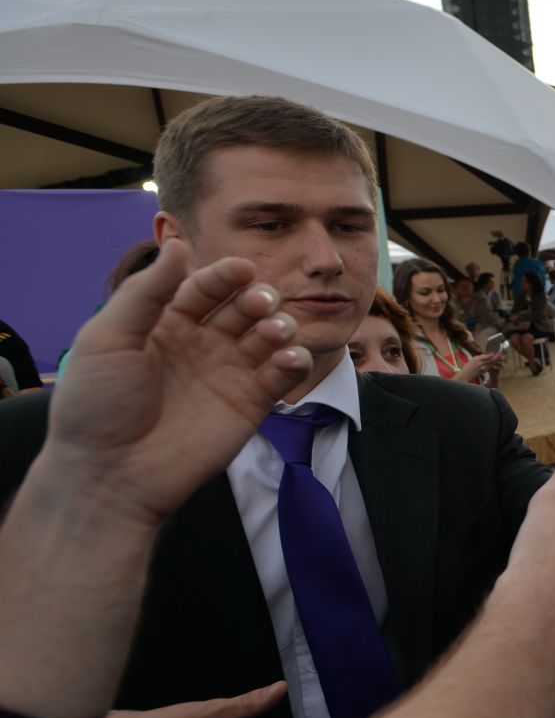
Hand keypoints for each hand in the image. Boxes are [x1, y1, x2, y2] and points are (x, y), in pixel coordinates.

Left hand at [44, 243, 309, 527]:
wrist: (110, 473)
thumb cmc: (97, 405)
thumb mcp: (107, 338)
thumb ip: (146, 292)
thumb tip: (178, 245)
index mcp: (165, 324)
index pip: (205, 287)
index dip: (226, 275)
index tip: (244, 269)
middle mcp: (202, 344)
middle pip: (244, 306)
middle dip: (259, 298)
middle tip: (260, 303)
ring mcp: (229, 374)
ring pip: (270, 335)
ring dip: (281, 325)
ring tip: (276, 332)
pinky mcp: (251, 404)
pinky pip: (284, 374)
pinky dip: (295, 360)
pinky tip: (287, 359)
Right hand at [457, 350, 504, 382]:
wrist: (464, 375)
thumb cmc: (467, 368)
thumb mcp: (471, 360)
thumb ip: (478, 358)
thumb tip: (485, 356)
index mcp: (476, 359)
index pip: (485, 356)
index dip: (491, 354)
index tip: (495, 352)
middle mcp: (479, 363)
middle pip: (489, 360)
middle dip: (495, 357)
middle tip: (500, 355)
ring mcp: (481, 368)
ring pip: (490, 364)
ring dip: (495, 361)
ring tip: (500, 359)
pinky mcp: (482, 372)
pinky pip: (489, 368)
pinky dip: (493, 366)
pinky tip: (495, 364)